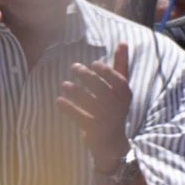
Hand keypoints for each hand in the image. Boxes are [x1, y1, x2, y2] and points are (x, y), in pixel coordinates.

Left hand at [59, 40, 138, 170]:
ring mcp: (105, 118)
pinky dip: (68, 108)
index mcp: (125, 94)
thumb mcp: (121, 88)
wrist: (112, 143)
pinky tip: (59, 101)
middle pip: (99, 87)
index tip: (93, 65)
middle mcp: (117, 106)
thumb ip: (121, 65)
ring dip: (74, 90)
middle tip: (74, 68)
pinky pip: (78, 116)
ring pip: (87, 100)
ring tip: (65, 85)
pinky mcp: (93, 129)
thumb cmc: (115, 108)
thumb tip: (123, 42)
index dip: (104, 70)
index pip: (115, 78)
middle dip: (86, 75)